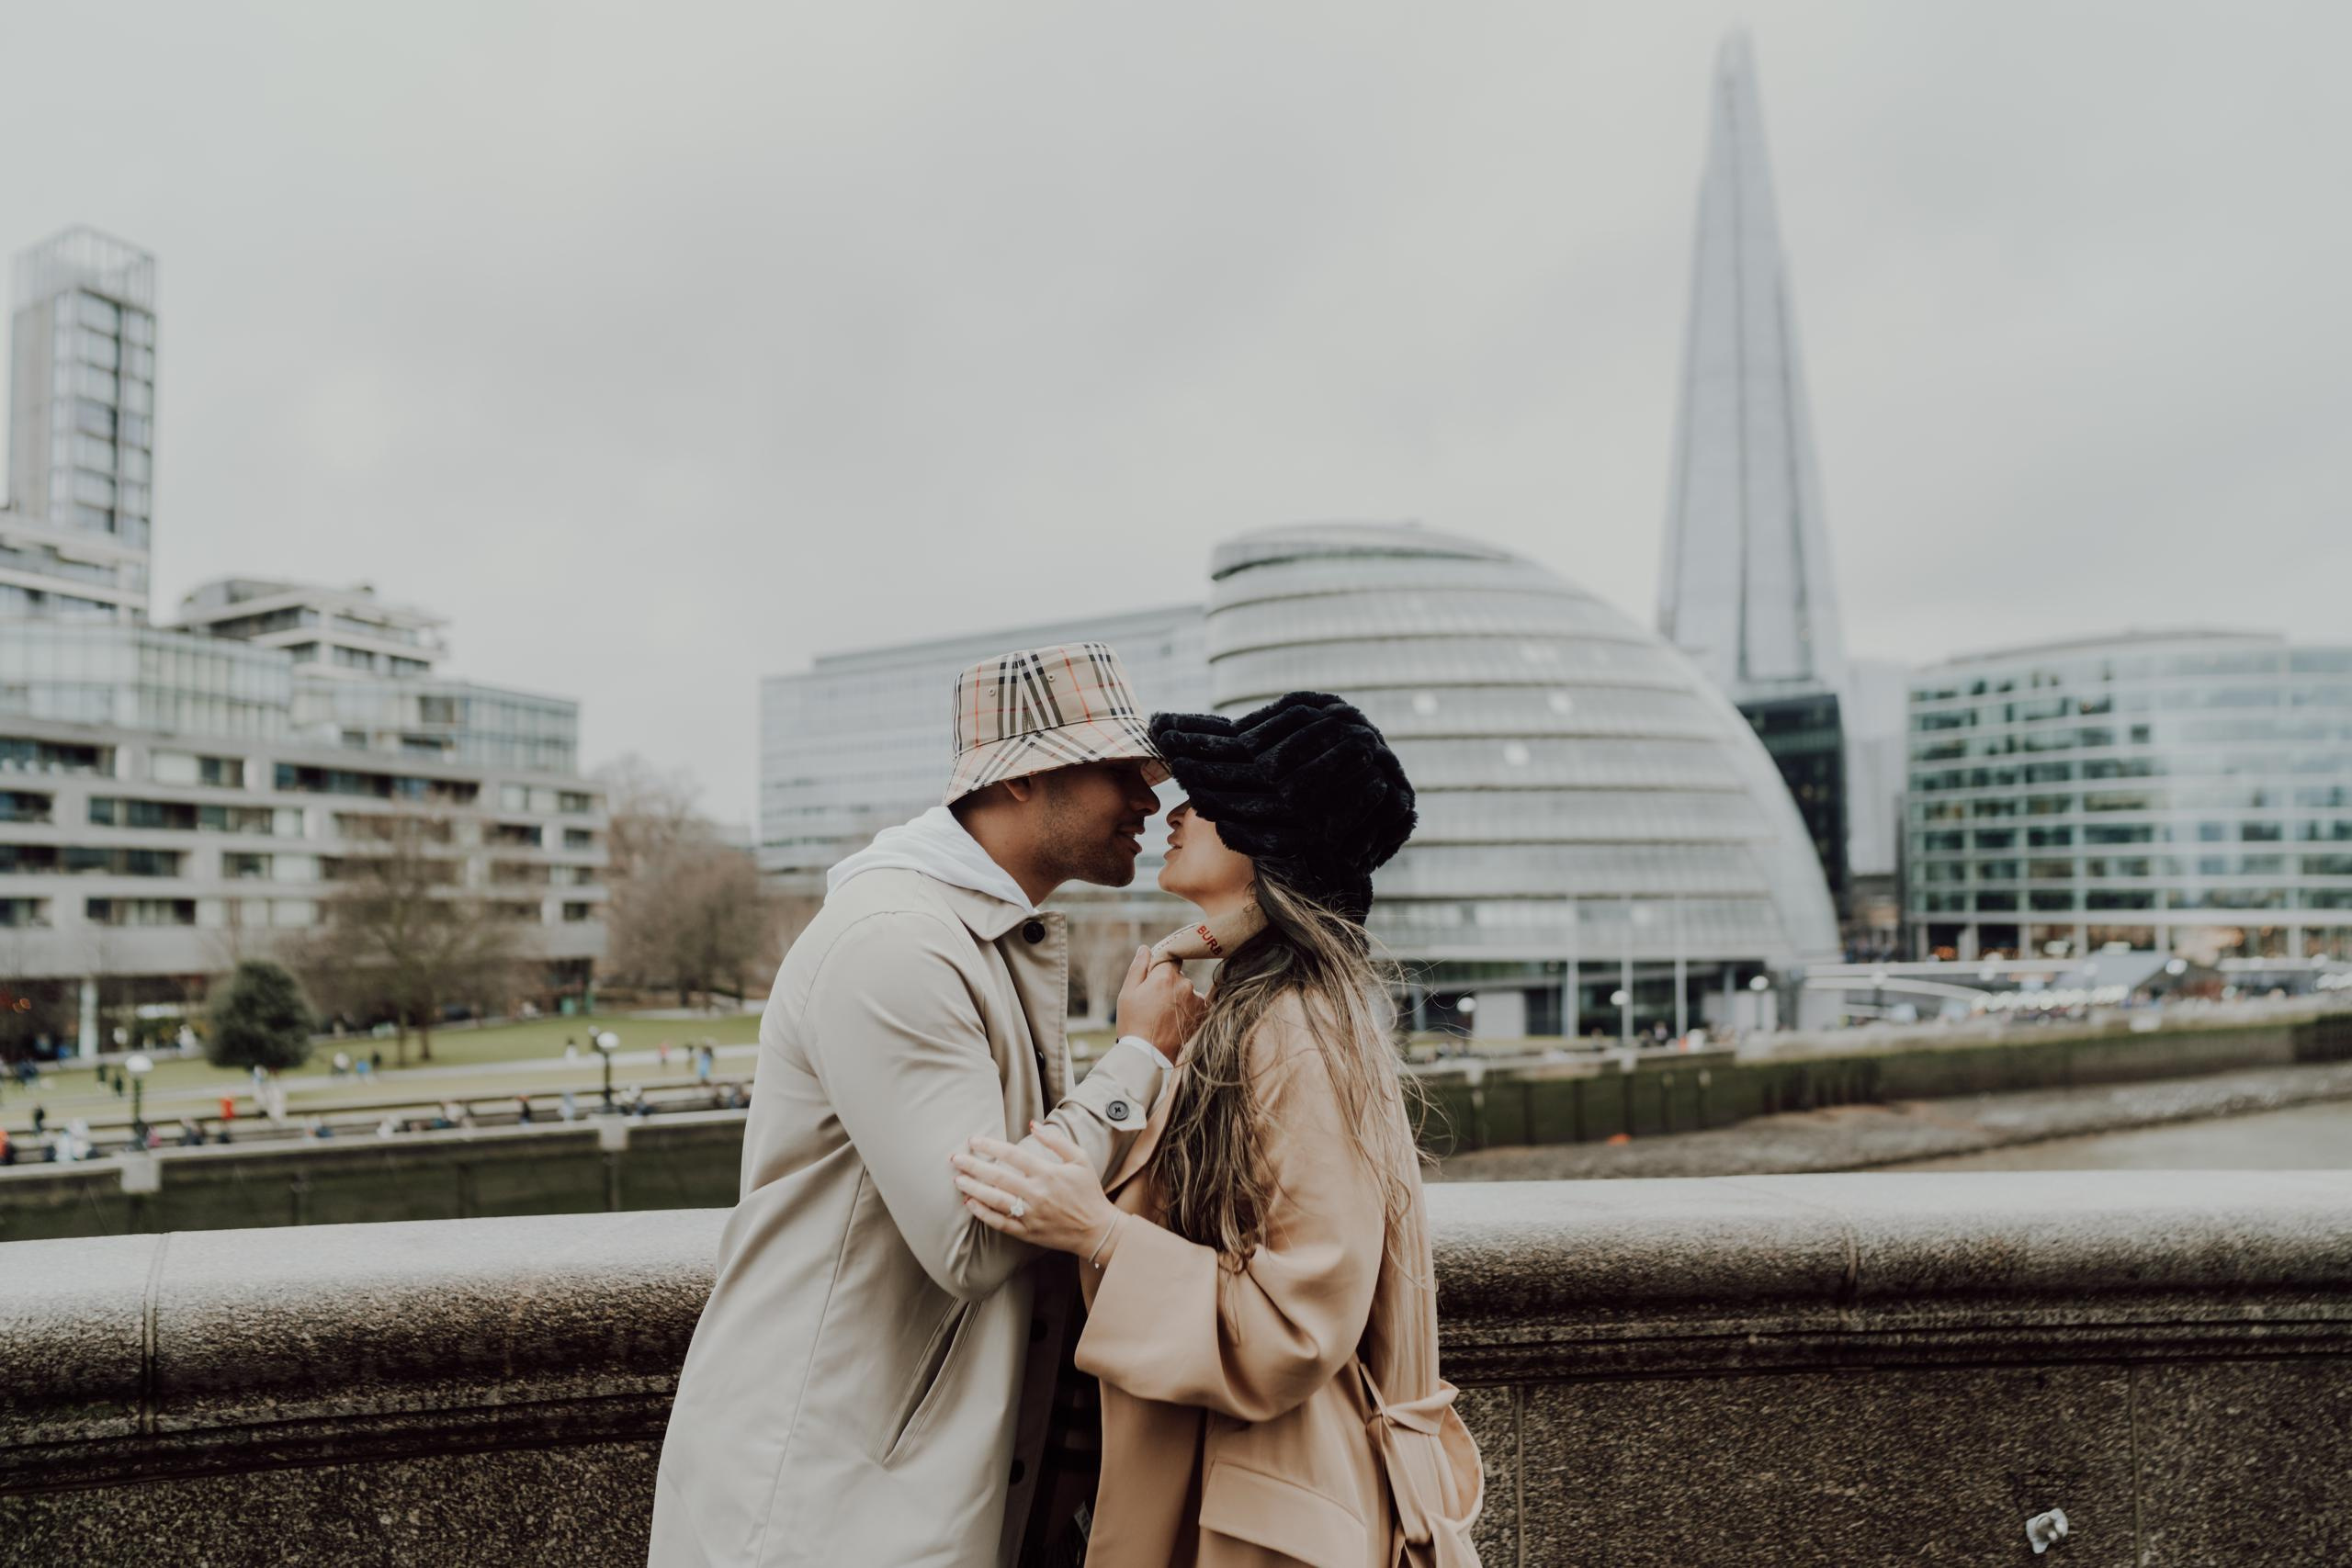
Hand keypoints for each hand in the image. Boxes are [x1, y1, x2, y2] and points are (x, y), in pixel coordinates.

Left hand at [952, 1122, 1118, 1255]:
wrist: (1096, 1229)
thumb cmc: (1088, 1191)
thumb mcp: (1080, 1159)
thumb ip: (1056, 1140)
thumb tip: (1032, 1124)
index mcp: (1048, 1173)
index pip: (1013, 1155)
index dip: (991, 1146)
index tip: (973, 1140)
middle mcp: (1037, 1194)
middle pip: (998, 1177)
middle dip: (974, 1166)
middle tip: (955, 1159)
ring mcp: (1031, 1215)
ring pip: (995, 1200)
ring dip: (974, 1189)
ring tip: (958, 1180)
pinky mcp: (1027, 1232)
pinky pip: (1000, 1222)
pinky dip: (983, 1214)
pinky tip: (970, 1204)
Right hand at [1115, 946, 1206, 1061]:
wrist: (1149, 1056)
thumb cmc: (1134, 1024)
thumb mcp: (1128, 993)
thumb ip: (1138, 967)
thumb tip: (1145, 949)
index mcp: (1166, 975)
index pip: (1170, 958)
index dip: (1160, 967)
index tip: (1153, 978)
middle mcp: (1185, 984)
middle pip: (1178, 976)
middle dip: (1167, 985)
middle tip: (1153, 1004)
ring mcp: (1197, 1000)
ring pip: (1186, 992)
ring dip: (1178, 998)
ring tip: (1163, 1018)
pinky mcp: (1203, 1015)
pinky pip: (1195, 1005)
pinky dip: (1186, 1010)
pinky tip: (1173, 1023)